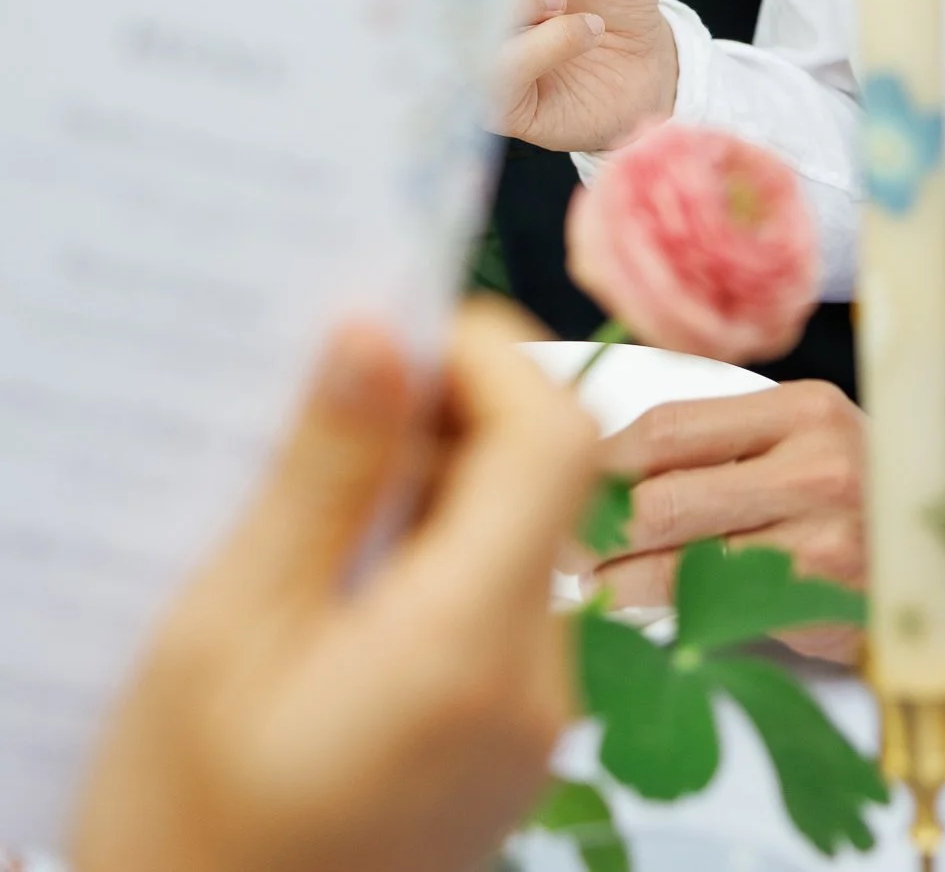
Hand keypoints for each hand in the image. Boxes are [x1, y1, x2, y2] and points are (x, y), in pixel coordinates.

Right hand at [71, 302, 596, 871]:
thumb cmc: (185, 835)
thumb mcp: (223, 635)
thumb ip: (321, 475)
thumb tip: (379, 330)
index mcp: (471, 646)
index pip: (553, 435)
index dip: (484, 356)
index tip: (389, 331)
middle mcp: (534, 685)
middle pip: (544, 483)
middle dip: (450, 417)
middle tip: (330, 406)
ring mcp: (532, 731)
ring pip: (522, 542)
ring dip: (437, 492)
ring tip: (316, 499)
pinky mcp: (506, 758)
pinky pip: (501, 613)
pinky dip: (438, 566)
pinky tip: (338, 584)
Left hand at [587, 381, 864, 654]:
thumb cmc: (856, 501)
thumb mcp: (802, 447)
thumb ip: (722, 450)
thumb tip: (605, 468)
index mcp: (801, 409)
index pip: (672, 426)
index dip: (604, 460)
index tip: (569, 483)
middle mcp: (813, 463)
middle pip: (663, 493)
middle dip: (598, 525)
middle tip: (566, 545)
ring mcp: (817, 534)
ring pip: (676, 554)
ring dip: (614, 574)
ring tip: (588, 580)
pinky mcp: (813, 598)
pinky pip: (707, 601)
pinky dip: (654, 605)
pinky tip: (631, 605)